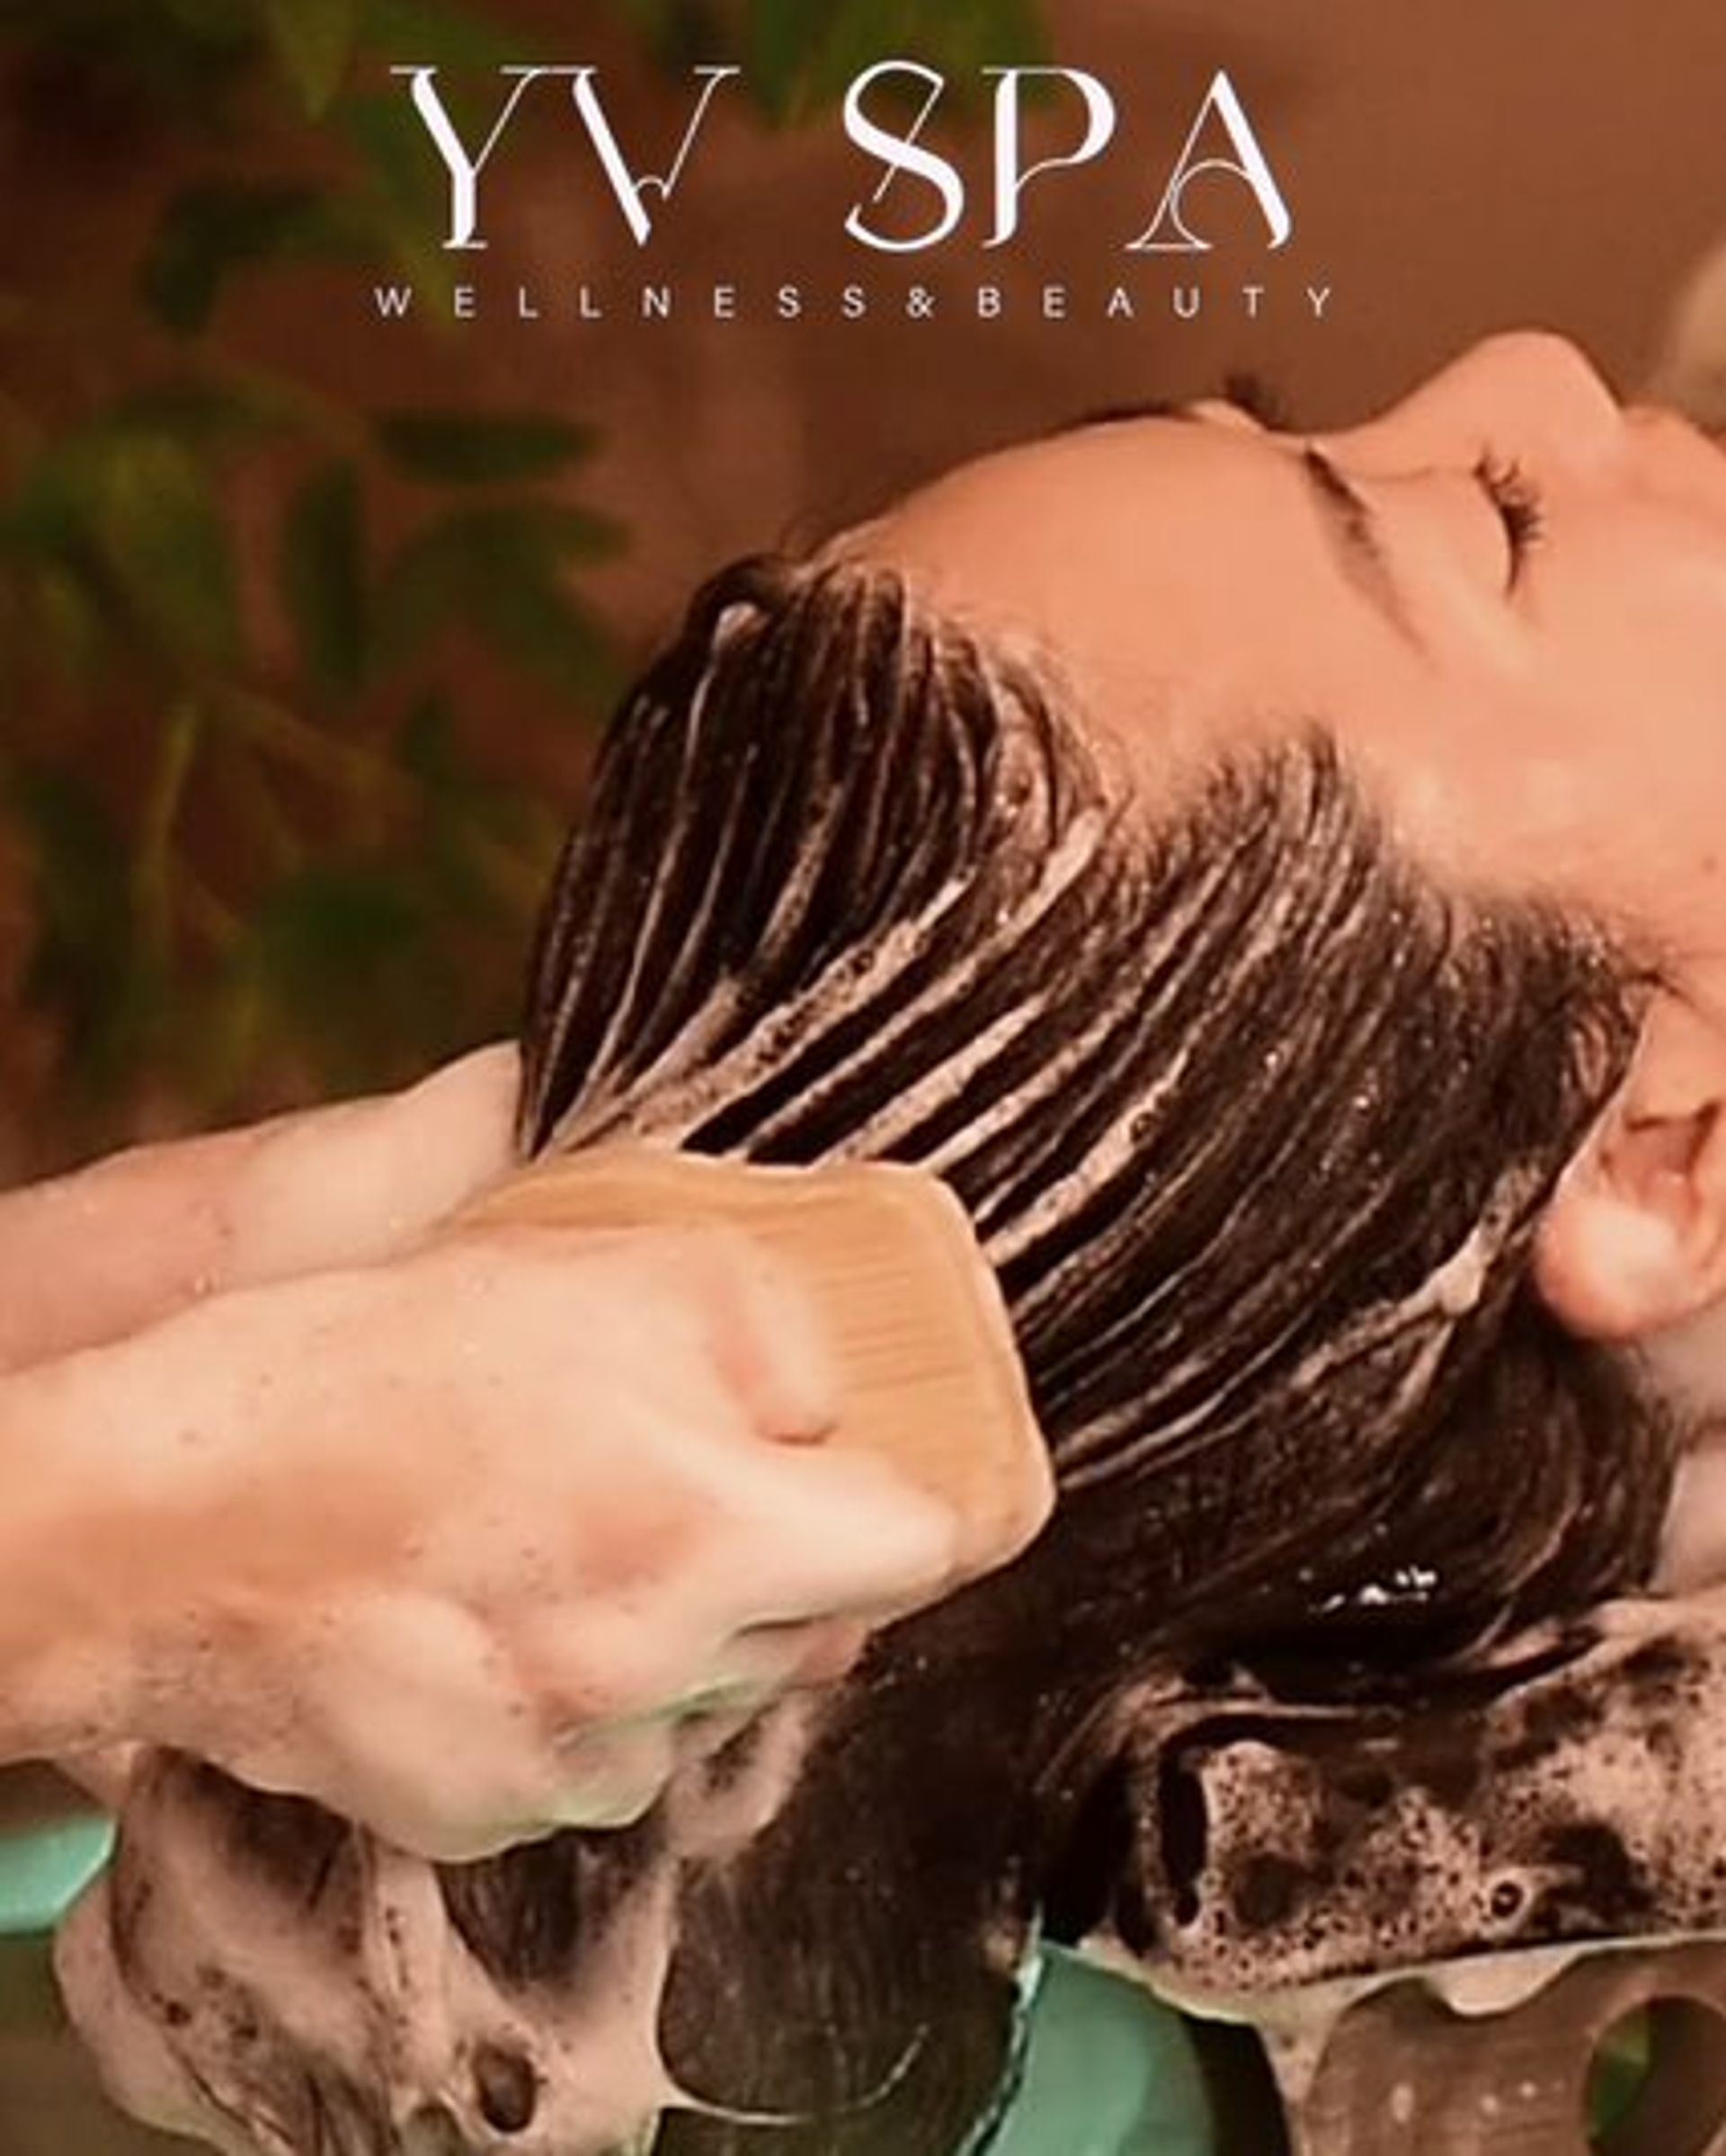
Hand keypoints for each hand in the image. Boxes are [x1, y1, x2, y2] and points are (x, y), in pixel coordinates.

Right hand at [15, 1218, 957, 1858]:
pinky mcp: (489, 1812)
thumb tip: (833, 1404)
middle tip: (704, 1477)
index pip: (925, 1551)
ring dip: (688, 1627)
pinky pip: (602, 1753)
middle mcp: (661, 1678)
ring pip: (710, 1698)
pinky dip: (585, 1688)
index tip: (901, 1477)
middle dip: (793, 1557)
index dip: (925, 1497)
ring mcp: (574, 1765)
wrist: (162, 1515)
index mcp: (712, 1533)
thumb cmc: (375, 1371)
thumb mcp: (604, 1269)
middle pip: (822, 1631)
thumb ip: (770, 1330)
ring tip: (573, 1533)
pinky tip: (500, 1604)